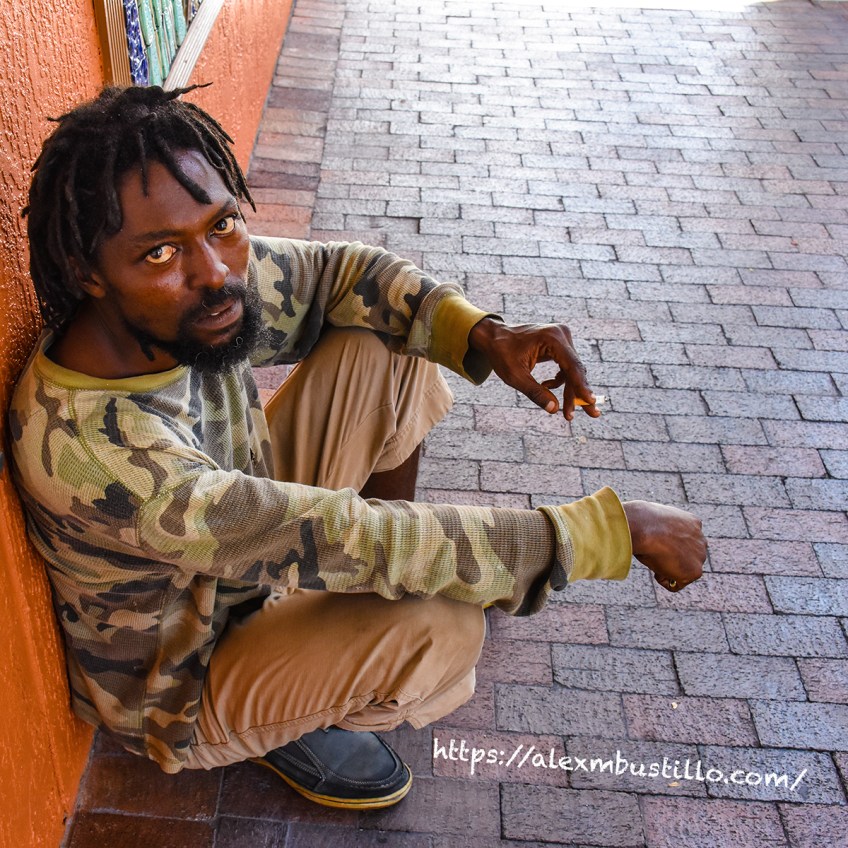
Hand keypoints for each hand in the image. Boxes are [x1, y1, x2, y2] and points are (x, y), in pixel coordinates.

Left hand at [468, 318, 600, 420]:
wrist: (495, 337)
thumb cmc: (502, 354)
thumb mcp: (515, 376)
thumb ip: (535, 393)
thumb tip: (554, 410)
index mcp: (552, 338)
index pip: (572, 365)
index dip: (581, 386)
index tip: (591, 401)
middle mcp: (561, 335)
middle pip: (575, 370)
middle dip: (579, 394)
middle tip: (593, 414)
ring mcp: (562, 338)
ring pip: (573, 371)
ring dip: (570, 391)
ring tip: (568, 412)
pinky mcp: (560, 344)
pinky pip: (567, 367)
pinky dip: (561, 381)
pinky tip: (546, 386)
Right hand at [622, 500, 705, 591]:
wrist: (644, 526)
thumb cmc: (641, 521)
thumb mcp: (654, 521)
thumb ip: (661, 529)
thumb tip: (650, 535)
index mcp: (692, 522)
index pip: (684, 540)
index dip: (666, 545)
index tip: (654, 544)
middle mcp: (701, 539)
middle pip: (687, 557)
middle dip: (671, 559)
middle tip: (653, 553)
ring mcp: (700, 555)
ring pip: (682, 571)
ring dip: (667, 569)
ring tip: (653, 558)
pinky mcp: (695, 571)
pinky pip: (676, 584)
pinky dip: (662, 579)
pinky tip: (654, 567)